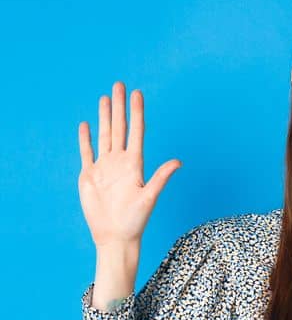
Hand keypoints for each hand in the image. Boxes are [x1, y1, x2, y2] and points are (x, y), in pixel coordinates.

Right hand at [78, 81, 180, 247]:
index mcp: (135, 164)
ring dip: (105, 117)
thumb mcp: (149, 197)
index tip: (137, 93)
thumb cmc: (135, 220)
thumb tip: (178, 161)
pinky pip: (87, 152)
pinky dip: (86, 138)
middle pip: (120, 128)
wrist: (115, 235)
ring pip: (104, 135)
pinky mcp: (90, 175)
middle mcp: (120, 162)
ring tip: (105, 98)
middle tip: (119, 84)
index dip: (137, 112)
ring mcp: (104, 167)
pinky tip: (87, 124)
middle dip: (120, 106)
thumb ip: (161, 177)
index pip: (136, 132)